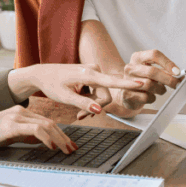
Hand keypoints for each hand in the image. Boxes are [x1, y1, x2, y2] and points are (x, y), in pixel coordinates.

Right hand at [0, 106, 78, 153]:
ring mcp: (15, 116)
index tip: (68, 144)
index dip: (60, 133)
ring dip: (59, 138)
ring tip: (66, 149)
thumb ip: (25, 135)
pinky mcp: (10, 124)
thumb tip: (42, 141)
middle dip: (64, 137)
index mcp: (20, 112)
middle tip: (72, 149)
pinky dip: (46, 137)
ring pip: (46, 124)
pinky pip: (35, 128)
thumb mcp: (9, 135)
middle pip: (50, 122)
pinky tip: (51, 146)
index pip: (46, 121)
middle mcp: (20, 111)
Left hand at [11, 64, 146, 115]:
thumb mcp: (65, 97)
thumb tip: (99, 110)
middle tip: (79, 116)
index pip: (111, 81)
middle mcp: (93, 70)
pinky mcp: (92, 74)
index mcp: (87, 74)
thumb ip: (83, 103)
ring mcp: (93, 71)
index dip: (127, 84)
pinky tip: (79, 101)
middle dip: (95, 107)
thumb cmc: (51, 84)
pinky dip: (90, 98)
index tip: (142, 83)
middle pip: (105, 95)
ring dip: (92, 104)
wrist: (43, 74)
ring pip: (102, 94)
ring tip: (77, 111)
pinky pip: (98, 90)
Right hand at [122, 49, 180, 101]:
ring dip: (160, 89)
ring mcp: (127, 80)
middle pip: (152, 71)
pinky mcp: (126, 94)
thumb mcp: (153, 70)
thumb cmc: (143, 79)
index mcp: (137, 57)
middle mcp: (130, 67)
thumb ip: (165, 71)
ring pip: (149, 85)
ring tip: (161, 89)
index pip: (154, 55)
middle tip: (177, 84)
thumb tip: (180, 76)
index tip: (177, 72)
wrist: (128, 92)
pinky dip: (152, 98)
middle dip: (168, 79)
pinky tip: (150, 95)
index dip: (167, 63)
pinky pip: (146, 97)